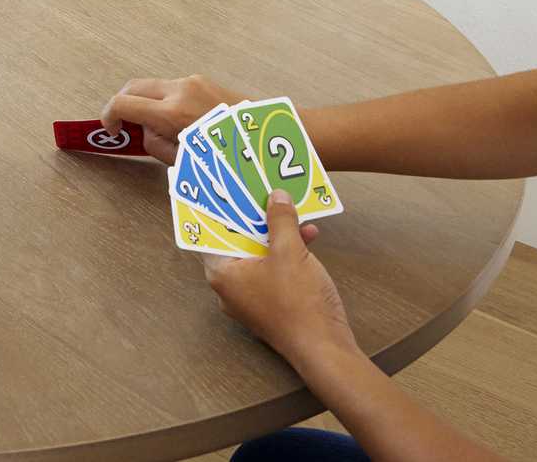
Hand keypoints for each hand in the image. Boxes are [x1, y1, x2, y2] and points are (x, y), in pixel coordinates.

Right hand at [101, 75, 244, 163]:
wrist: (265, 134)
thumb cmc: (228, 156)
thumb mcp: (184, 161)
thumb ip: (156, 143)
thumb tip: (145, 130)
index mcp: (172, 112)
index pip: (123, 103)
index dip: (109, 116)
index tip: (112, 130)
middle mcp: (179, 89)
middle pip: (133, 86)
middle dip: (123, 104)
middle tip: (125, 126)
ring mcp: (193, 81)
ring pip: (154, 86)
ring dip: (147, 103)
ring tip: (160, 129)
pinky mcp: (203, 80)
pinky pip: (173, 87)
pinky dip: (165, 100)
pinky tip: (179, 121)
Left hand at [201, 191, 352, 368]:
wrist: (325, 348)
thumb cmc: (298, 302)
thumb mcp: (290, 251)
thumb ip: (280, 220)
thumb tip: (276, 196)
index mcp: (223, 273)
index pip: (210, 234)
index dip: (219, 209)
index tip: (226, 188)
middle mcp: (231, 286)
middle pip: (237, 241)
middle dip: (254, 216)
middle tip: (263, 191)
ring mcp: (251, 297)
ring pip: (259, 254)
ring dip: (276, 232)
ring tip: (293, 209)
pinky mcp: (272, 303)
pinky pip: (273, 268)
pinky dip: (287, 252)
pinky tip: (308, 236)